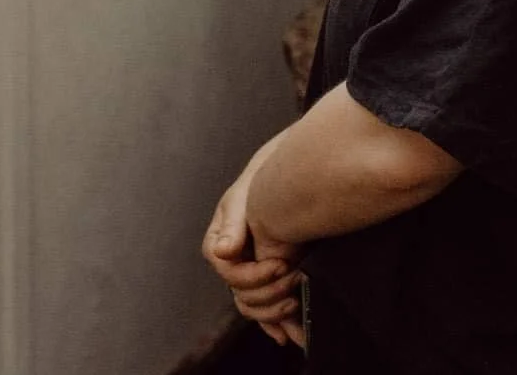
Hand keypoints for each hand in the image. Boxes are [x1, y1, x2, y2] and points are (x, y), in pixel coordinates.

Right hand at [203, 153, 302, 345]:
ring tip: (298, 300)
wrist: (281, 181)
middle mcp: (231, 265)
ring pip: (253, 308)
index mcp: (219, 244)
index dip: (255, 275)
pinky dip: (277, 326)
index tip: (281, 263)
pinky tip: (289, 335)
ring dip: (275, 311)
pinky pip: (266, 313)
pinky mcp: (265, 284)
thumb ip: (232, 224)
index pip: (230, 273)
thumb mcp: (243, 198)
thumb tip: (222, 252)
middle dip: (271, 291)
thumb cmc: (259, 183)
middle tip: (297, 276)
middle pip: (243, 296)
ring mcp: (248, 277)